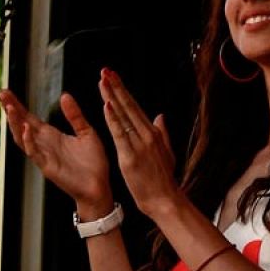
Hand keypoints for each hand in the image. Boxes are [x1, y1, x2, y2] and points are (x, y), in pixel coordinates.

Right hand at [0, 88, 111, 210]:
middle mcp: (44, 144)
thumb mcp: (86, 132)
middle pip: (22, 124)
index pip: (30, 117)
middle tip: (1, 93)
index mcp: (52, 136)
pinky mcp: (48, 167)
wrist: (99, 186)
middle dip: (11, 109)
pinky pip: (35, 153)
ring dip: (16, 123)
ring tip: (10, 108)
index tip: (6, 91)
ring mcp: (44, 156)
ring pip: (23, 138)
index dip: (18, 105)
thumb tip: (64, 95)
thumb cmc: (92, 161)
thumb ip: (74, 116)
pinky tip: (26, 129)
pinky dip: (29, 141)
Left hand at [98, 69, 181, 216]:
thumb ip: (162, 133)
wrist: (165, 199)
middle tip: (106, 71)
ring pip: (124, 115)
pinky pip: (120, 134)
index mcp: (153, 133)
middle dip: (116, 87)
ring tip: (103, 82)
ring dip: (112, 97)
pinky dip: (113, 118)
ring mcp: (139, 144)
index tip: (113, 78)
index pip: (135, 107)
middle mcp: (147, 134)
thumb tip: (159, 116)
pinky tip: (107, 106)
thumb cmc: (163, 178)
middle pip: (129, 106)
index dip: (123, 91)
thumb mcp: (166, 152)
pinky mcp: (130, 156)